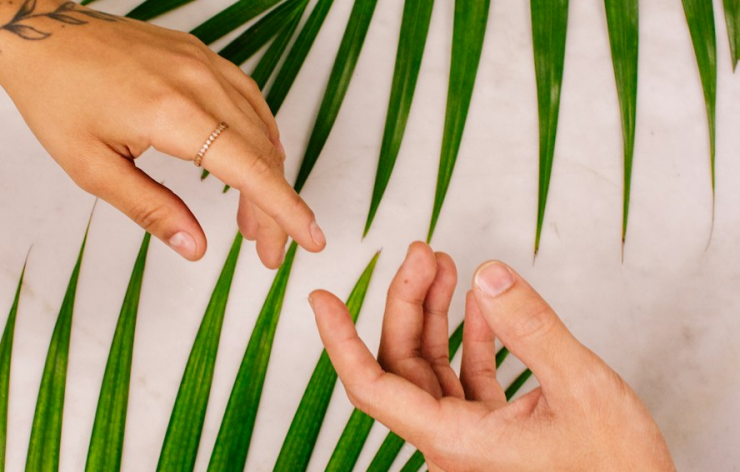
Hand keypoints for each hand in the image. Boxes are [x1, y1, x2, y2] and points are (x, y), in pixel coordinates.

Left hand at [0, 1, 326, 266]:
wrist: (38, 34)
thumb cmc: (56, 98)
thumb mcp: (93, 168)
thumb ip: (151, 209)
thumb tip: (196, 247)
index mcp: (174, 114)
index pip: (250, 170)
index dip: (285, 210)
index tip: (311, 239)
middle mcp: (200, 83)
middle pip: (262, 154)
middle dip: (273, 209)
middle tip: (268, 251)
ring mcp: (204, 63)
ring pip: (260, 126)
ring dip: (267, 176)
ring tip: (253, 219)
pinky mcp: (201, 55)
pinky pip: (249, 98)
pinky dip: (259, 136)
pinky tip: (252, 160)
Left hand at [310, 242, 675, 471]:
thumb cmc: (617, 470)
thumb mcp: (581, 388)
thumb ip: (532, 327)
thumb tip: (489, 276)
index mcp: (455, 441)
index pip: (371, 387)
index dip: (339, 341)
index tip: (321, 299)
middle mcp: (451, 443)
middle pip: (403, 364)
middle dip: (406, 302)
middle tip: (421, 251)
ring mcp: (470, 440)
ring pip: (431, 369)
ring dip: (435, 315)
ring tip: (444, 265)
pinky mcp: (493, 434)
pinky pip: (464, 380)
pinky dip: (469, 339)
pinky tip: (480, 306)